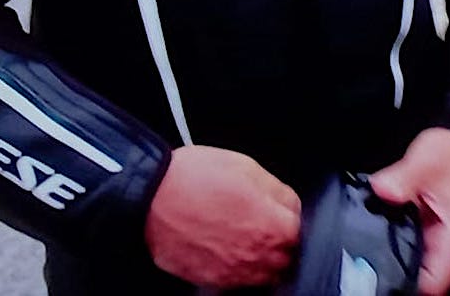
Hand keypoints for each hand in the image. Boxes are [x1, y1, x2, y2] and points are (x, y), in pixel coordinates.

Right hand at [143, 145, 299, 286]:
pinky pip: (237, 281)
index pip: (299, 223)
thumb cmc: (193, 179)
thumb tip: (288, 203)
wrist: (149, 198)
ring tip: (241, 234)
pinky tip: (223, 246)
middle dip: (278, 237)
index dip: (285, 209)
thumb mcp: (246, 166)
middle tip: (258, 219)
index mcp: (273, 226)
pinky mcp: (213, 281)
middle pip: (286, 254)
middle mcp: (258, 257)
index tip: (274, 205)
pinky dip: (236, 267)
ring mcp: (235, 273)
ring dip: (261, 257)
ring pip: (265, 273)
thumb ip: (276, 190)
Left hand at [371, 128, 449, 294]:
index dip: (408, 285)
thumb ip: (405, 177)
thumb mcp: (428, 160)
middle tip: (363, 267)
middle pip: (418, 278)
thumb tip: (384, 189)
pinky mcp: (418, 230)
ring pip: (407, 265)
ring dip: (388, 261)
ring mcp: (431, 238)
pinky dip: (385, 245)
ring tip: (362, 254)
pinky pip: (401, 247)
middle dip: (393, 274)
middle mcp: (444, 243)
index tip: (381, 279)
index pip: (435, 281)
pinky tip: (367, 239)